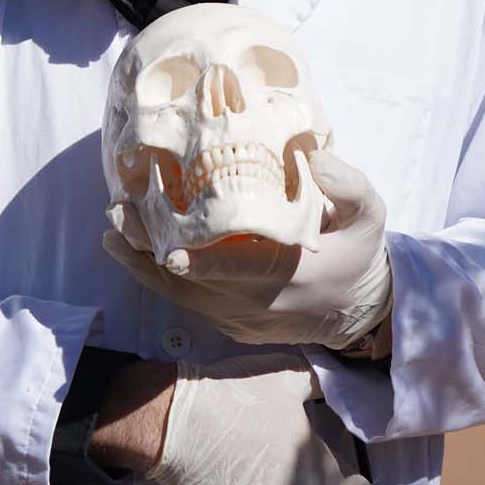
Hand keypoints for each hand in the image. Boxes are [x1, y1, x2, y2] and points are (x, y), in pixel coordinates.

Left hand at [103, 150, 392, 352]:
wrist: (360, 311)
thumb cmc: (360, 252)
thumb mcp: (370, 213)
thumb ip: (348, 185)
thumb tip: (316, 157)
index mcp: (292, 274)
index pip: (240, 271)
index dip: (202, 262)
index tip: (169, 247)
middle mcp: (259, 305)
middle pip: (194, 283)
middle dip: (151, 249)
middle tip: (118, 213)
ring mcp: (242, 321)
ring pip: (182, 297)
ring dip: (144, 264)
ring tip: (113, 232)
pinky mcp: (233, 327)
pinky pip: (190, 303)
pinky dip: (161, 278)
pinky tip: (138, 250)